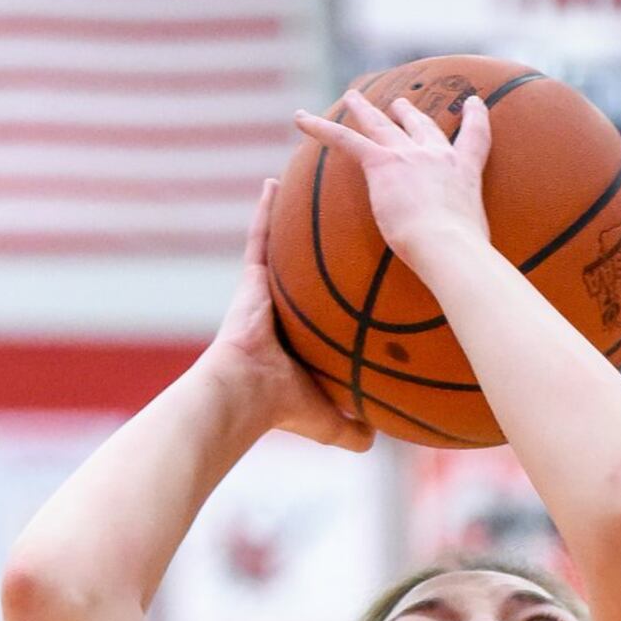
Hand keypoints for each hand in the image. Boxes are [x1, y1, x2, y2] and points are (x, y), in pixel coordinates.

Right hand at [204, 180, 373, 452]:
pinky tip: (274, 182)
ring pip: (286, 244)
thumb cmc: (282, 409)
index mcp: (303, 337)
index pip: (327, 308)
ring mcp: (267, 291)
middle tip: (349, 210)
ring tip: (313, 181)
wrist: (244, 396)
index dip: (342, 289)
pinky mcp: (252, 280)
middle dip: (323, 244)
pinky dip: (265, 210)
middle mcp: (286, 308)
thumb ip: (353, 429)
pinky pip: (259, 237)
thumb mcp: (330, 421)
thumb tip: (376, 440)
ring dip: (295, 215)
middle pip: (310, 269)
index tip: (363, 269)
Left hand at [294, 88, 492, 276]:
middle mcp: (438, 155)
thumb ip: (466, 240)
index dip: (474, 118)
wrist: (450, 248)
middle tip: (399, 104)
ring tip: (352, 98)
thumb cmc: (464, 255)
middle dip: (408, 114)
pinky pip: (345, 140)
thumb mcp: (475, 240)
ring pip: (380, 126)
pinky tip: (300, 120)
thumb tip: (467, 264)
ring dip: (364, 110)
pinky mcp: (383, 163)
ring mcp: (410, 156)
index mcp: (464, 172)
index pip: (473, 138)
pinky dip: (320, 128)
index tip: (472, 103)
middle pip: (419, 127)